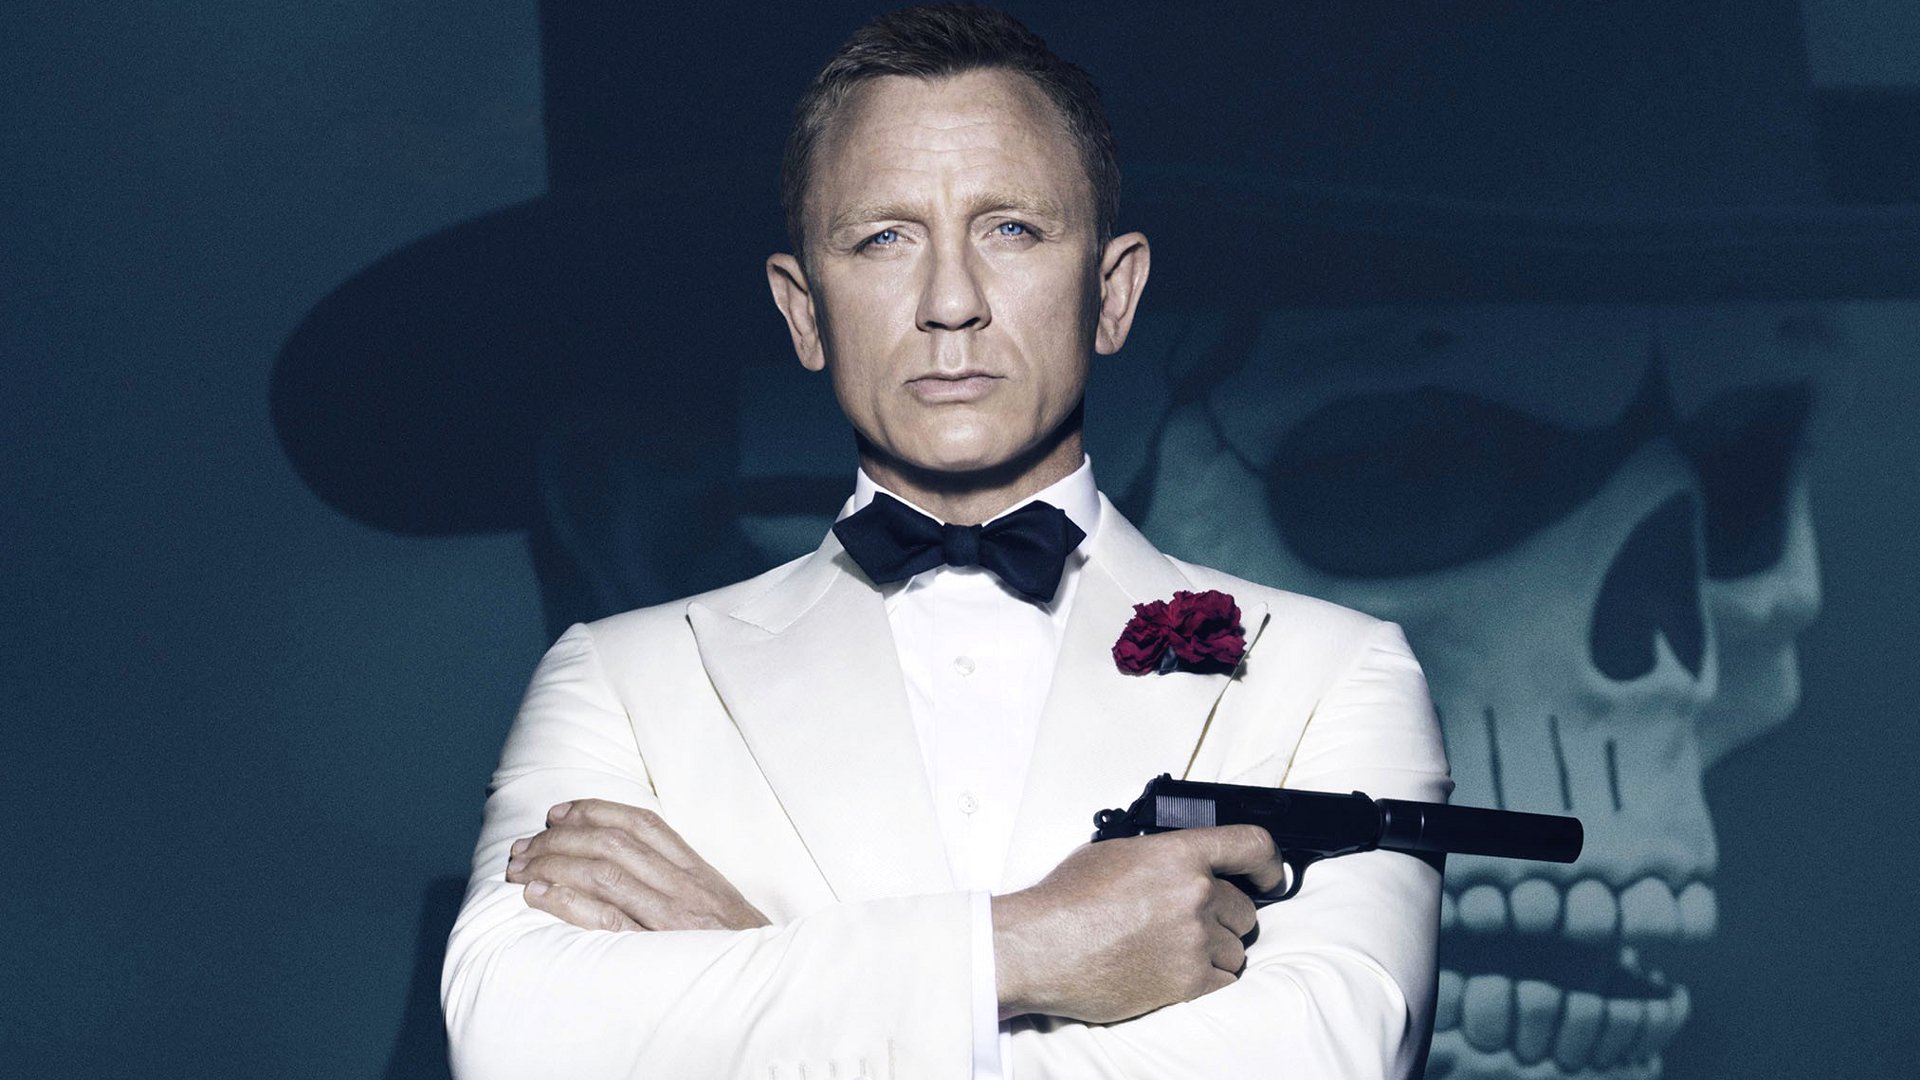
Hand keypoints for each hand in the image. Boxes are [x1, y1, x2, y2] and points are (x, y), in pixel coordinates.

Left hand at [505, 798, 770, 932]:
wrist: (768, 989)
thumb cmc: (736, 950)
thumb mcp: (716, 904)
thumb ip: (677, 881)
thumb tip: (625, 861)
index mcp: (698, 872)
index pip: (642, 824)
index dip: (595, 810)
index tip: (558, 813)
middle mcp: (685, 888)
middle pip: (614, 843)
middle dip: (560, 838)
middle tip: (524, 847)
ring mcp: (672, 919)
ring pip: (604, 872)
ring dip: (553, 864)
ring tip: (520, 869)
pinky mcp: (657, 951)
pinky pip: (605, 918)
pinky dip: (566, 901)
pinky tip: (538, 896)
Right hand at [991, 825, 1281, 1022]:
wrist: (1040, 947)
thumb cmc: (1065, 901)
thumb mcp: (1116, 853)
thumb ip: (1163, 855)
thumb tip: (1185, 863)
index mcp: (1179, 853)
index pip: (1252, 845)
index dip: (1270, 863)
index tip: (1272, 877)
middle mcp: (1196, 893)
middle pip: (1244, 909)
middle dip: (1222, 919)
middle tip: (1187, 927)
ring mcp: (1195, 938)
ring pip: (1237, 949)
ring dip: (1214, 952)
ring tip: (1170, 952)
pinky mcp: (1188, 981)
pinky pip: (1225, 981)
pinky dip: (1207, 979)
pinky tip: (1173, 972)